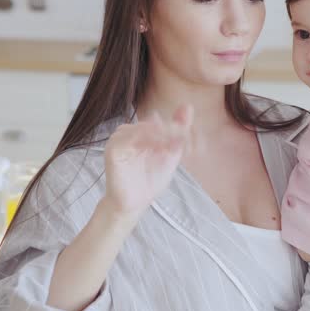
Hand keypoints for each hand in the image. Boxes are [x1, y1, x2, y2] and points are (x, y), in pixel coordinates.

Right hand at [102, 104, 193, 218]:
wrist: (134, 204)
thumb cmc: (149, 179)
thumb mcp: (170, 153)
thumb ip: (179, 130)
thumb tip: (188, 105)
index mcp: (141, 131)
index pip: (162, 122)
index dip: (180, 130)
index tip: (196, 144)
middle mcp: (128, 131)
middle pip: (155, 123)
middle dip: (174, 133)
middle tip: (187, 144)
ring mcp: (119, 139)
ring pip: (144, 128)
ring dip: (163, 136)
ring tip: (174, 149)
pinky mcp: (113, 149)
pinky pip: (130, 138)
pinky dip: (148, 141)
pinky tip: (160, 150)